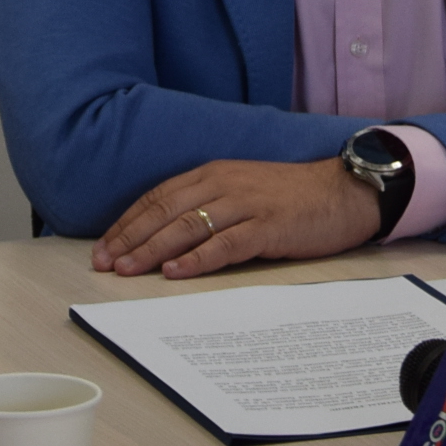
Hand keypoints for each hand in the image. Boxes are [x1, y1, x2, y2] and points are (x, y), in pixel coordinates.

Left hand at [92, 158, 378, 277]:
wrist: (342, 191)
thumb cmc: (289, 197)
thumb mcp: (241, 191)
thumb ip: (207, 205)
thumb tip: (165, 235)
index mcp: (213, 173)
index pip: (158, 197)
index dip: (128, 223)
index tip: (104, 247)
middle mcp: (223, 183)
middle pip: (166, 211)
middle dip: (131, 238)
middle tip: (105, 263)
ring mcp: (246, 204)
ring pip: (188, 226)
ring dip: (153, 249)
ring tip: (128, 269)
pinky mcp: (267, 226)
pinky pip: (225, 243)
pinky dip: (197, 258)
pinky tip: (176, 271)